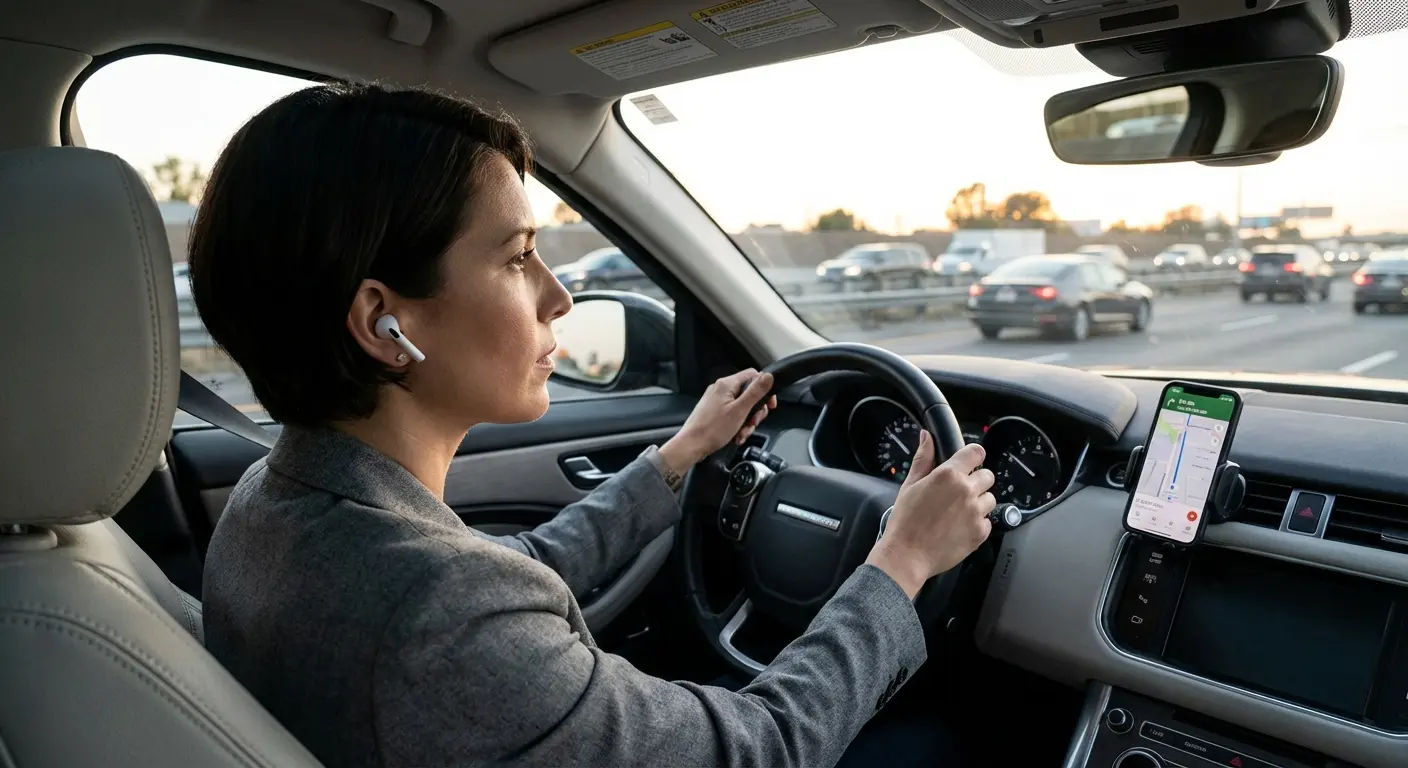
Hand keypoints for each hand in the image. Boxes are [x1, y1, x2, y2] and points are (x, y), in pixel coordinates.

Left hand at [659, 369, 777, 472]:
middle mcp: (721, 389)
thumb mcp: (740, 410)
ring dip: (746, 422)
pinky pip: (732, 415)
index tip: (769, 405)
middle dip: (755, 411)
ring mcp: (716, 401)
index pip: (753, 376)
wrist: (691, 445)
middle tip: (753, 423)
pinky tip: (736, 436)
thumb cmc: (712, 429)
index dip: (764, 389)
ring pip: (742, 407)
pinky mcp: (714, 411)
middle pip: (749, 394)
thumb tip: (769, 376)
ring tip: (742, 433)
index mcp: (727, 384)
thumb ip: (756, 392)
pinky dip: (737, 425)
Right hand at [865, 432, 995, 597]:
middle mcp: (966, 491)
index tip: (969, 463)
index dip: (973, 457)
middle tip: (958, 493)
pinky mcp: (980, 532)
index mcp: (949, 475)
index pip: (976, 452)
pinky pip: (987, 521)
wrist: (907, 555)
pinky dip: (977, 523)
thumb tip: (927, 437)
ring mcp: (975, 512)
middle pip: (988, 476)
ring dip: (978, 502)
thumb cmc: (905, 521)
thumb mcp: (910, 485)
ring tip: (958, 512)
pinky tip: (959, 527)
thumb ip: (923, 458)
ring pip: (990, 499)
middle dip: (976, 481)